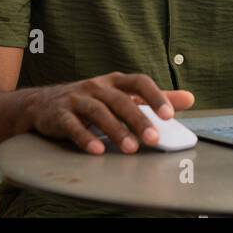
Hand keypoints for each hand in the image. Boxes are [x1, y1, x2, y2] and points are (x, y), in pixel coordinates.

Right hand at [27, 72, 194, 154]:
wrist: (42, 104)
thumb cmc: (91, 100)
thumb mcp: (121, 95)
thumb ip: (153, 98)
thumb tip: (189, 98)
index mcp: (115, 81)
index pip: (139, 82)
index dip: (155, 96)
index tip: (169, 115)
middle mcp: (97, 86)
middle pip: (121, 101)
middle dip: (139, 120)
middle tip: (154, 139)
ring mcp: (77, 99)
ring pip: (99, 113)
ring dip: (116, 131)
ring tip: (130, 149)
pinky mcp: (59, 114)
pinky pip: (73, 126)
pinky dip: (85, 138)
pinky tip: (98, 150)